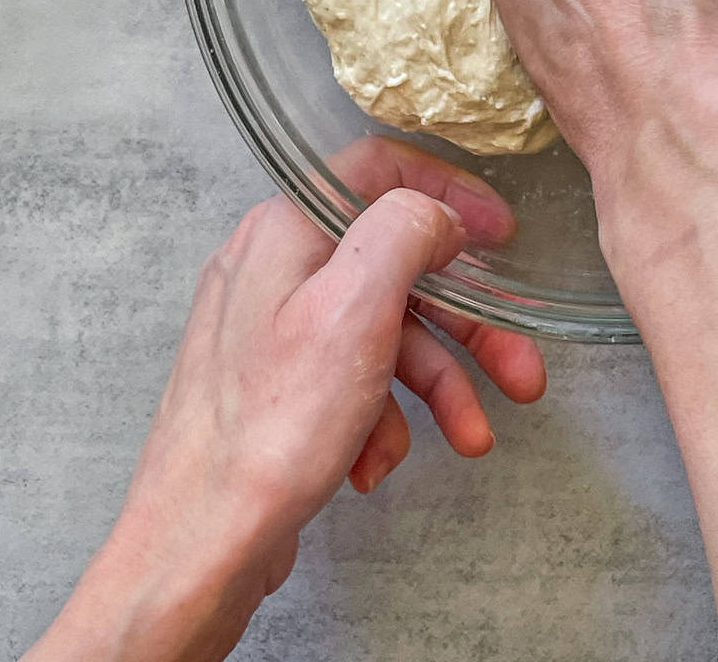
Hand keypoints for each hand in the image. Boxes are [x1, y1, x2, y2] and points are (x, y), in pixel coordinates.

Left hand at [23, 140, 545, 661]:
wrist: (197, 546)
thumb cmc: (268, 430)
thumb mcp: (355, 309)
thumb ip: (404, 232)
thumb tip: (437, 213)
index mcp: (286, 231)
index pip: (380, 171)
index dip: (450, 194)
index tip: (502, 234)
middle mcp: (275, 269)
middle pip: (396, 267)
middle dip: (466, 323)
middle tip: (521, 367)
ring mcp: (272, 331)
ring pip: (384, 333)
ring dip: (438, 383)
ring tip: (475, 436)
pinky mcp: (276, 388)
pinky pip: (353, 380)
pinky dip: (382, 418)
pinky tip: (378, 462)